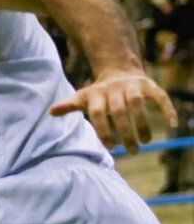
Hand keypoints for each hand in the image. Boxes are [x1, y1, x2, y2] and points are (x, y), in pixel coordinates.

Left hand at [49, 70, 177, 152]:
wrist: (118, 72)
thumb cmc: (99, 94)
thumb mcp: (83, 98)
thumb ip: (69, 105)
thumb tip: (50, 111)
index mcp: (96, 94)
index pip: (98, 113)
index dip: (103, 130)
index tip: (110, 147)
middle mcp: (113, 89)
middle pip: (118, 111)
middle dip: (125, 132)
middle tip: (132, 151)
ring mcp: (132, 86)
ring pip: (138, 104)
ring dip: (143, 124)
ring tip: (146, 142)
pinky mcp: (149, 85)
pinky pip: (160, 96)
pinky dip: (167, 109)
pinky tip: (173, 124)